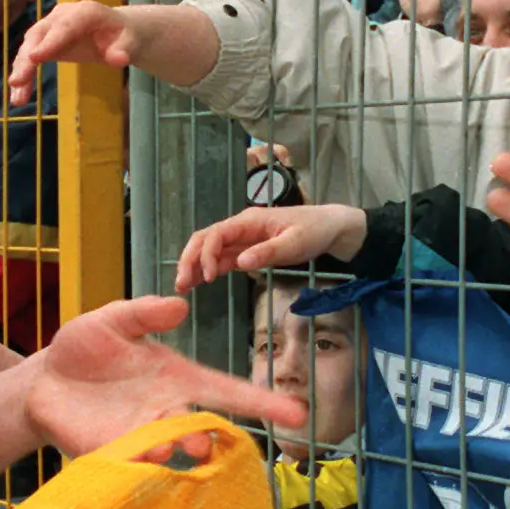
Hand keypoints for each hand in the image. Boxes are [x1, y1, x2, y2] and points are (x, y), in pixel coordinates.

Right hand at [10, 0, 134, 105]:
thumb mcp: (130, 42)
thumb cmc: (123, 37)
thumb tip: (119, 60)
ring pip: (30, 46)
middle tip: (16, 81)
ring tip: (17, 99)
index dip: (50, 42)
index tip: (35, 58)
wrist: (115, 32)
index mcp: (85, 12)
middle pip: (39, 35)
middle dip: (27, 58)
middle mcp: (62, 16)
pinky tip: (19, 96)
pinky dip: (24, 75)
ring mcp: (50, 27)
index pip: (65, 26)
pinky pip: (30, 57)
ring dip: (21, 71)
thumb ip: (123, 51)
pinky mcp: (44, 42)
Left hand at [22, 294, 303, 456]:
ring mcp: (139, 434)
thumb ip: (143, 313)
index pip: (226, 390)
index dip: (261, 402)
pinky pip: (131, 460)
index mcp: (177, 378)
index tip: (296, 414)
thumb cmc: (84, 350)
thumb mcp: (112, 319)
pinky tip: (142, 456)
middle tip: (204, 439)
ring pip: (168, 447)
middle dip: (207, 435)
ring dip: (173, 449)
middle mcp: (165, 411)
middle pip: (200, 426)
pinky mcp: (110, 451)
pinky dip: (139, 460)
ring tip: (172, 446)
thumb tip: (179, 304)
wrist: (41, 382)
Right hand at [175, 204, 368, 290]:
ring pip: (209, 249)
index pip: (217, 234)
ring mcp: (242, 239)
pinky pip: (221, 258)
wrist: (329, 228)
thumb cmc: (314, 231)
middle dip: (190, 259)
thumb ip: (269, 252)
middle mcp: (240, 228)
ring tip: (182, 287)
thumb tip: (241, 263)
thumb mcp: (296, 243)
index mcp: (249, 221)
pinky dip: (207, 269)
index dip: (206, 254)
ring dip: (194, 266)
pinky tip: (198, 283)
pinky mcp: (246, 250)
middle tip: (180, 284)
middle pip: (205, 239)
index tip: (207, 277)